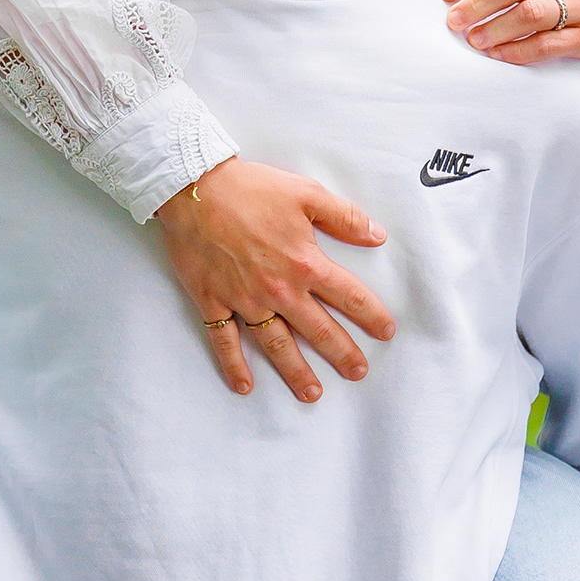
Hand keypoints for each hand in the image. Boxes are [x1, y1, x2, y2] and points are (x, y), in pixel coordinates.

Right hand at [156, 157, 394, 402]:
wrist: (194, 187)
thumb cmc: (250, 188)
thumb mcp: (306, 193)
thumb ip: (344, 217)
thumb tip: (377, 235)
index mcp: (305, 262)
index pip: (348, 296)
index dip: (371, 315)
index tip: (385, 332)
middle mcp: (278, 289)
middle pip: (318, 329)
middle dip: (342, 353)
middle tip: (358, 372)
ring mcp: (245, 299)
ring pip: (276, 344)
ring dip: (296, 371)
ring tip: (313, 393)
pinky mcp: (213, 300)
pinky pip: (225, 339)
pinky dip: (233, 365)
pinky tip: (245, 385)